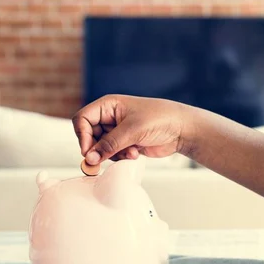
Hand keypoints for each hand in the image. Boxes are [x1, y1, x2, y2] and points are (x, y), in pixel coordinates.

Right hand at [72, 94, 188, 164]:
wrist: (182, 129)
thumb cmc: (160, 119)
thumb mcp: (132, 130)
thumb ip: (109, 145)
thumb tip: (90, 158)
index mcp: (108, 105)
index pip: (82, 119)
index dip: (83, 136)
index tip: (89, 151)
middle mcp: (110, 117)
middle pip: (89, 136)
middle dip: (99, 148)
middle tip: (106, 158)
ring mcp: (118, 131)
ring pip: (101, 148)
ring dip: (113, 154)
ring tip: (131, 152)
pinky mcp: (126, 143)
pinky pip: (113, 154)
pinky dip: (121, 156)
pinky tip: (136, 153)